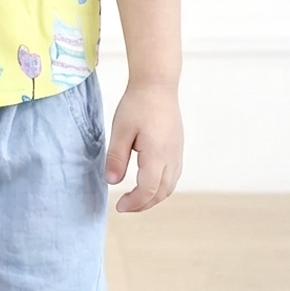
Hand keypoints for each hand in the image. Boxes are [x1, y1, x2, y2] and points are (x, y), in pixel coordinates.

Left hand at [104, 81, 182, 211]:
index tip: (119, 206)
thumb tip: (112, 182)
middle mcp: (171, 157)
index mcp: (157, 154)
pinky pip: (174, 175)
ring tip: (135, 198)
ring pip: (170, 186)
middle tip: (125, 206)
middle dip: (143, 204)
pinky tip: (148, 182)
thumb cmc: (137, 104)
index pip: (148, 190)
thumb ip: (116, 157)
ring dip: (153, 197)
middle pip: (161, 192)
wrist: (157, 84)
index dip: (134, 202)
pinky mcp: (178, 147)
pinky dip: (161, 186)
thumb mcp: (120, 129)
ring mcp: (177, 152)